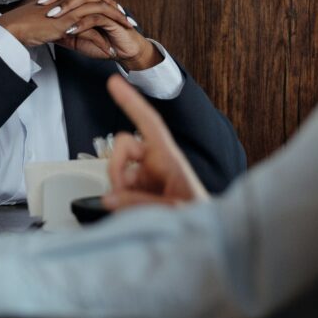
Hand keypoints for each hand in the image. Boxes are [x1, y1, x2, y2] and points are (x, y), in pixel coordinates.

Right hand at [0, 0, 131, 53]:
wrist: (14, 28)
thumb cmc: (26, 26)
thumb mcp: (49, 23)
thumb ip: (62, 23)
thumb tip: (72, 30)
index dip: (107, 4)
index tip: (117, 15)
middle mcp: (69, 0)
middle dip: (117, 11)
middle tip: (129, 22)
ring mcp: (69, 9)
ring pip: (101, 11)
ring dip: (116, 22)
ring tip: (126, 33)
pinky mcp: (67, 21)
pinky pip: (91, 28)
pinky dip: (101, 40)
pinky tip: (108, 49)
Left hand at [41, 0, 160, 69]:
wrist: (123, 52)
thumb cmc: (102, 43)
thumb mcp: (75, 39)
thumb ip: (61, 32)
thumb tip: (42, 31)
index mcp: (87, 2)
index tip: (39, 3)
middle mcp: (96, 1)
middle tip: (43, 6)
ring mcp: (105, 9)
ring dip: (68, 6)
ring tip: (54, 16)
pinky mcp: (113, 20)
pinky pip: (96, 18)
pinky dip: (82, 24)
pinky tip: (70, 30)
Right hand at [102, 75, 208, 209]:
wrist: (207, 235)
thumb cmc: (201, 217)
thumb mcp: (172, 209)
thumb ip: (139, 203)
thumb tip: (110, 198)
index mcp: (170, 158)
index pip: (148, 123)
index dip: (131, 101)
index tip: (115, 82)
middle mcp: (156, 164)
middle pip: (123, 146)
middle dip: (114, 166)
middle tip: (118, 192)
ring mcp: (146, 178)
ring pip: (117, 172)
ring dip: (118, 190)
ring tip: (133, 210)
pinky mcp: (140, 193)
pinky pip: (118, 190)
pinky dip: (119, 201)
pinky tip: (129, 213)